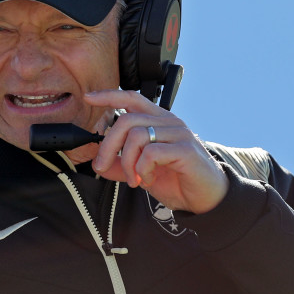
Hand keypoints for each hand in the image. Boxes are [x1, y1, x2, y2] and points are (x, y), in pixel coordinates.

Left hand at [84, 89, 227, 213]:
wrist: (204, 198)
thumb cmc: (176, 180)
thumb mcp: (141, 171)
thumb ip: (121, 165)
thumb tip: (97, 163)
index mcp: (158, 120)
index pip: (132, 98)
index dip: (109, 96)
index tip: (89, 98)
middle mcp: (169, 122)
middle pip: (126, 120)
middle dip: (108, 145)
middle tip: (102, 166)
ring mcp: (178, 133)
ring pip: (137, 136)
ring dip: (126, 162)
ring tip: (133, 179)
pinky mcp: (185, 150)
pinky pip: (151, 153)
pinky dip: (142, 169)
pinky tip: (146, 179)